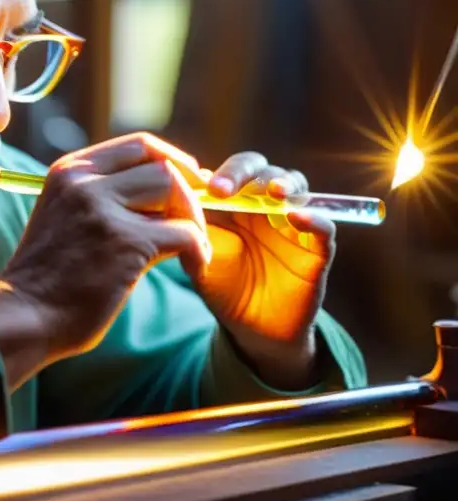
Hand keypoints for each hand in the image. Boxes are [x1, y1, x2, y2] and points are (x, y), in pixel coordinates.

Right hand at [0, 133, 211, 388]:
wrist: (24, 316)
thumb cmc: (47, 277)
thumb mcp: (64, 216)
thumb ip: (97, 196)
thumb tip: (158, 188)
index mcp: (69, 171)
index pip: (138, 145)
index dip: (172, 161)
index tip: (189, 183)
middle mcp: (84, 181)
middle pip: (161, 165)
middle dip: (188, 192)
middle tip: (196, 220)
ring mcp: (103, 209)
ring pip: (174, 192)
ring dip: (193, 220)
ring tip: (193, 248)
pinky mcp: (125, 243)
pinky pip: (184, 233)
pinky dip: (197, 250)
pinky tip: (194, 266)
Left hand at [199, 152, 334, 388]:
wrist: (252, 329)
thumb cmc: (222, 287)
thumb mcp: (198, 260)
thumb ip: (189, 233)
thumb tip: (177, 199)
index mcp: (236, 203)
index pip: (233, 171)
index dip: (219, 173)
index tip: (201, 186)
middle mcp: (265, 206)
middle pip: (262, 170)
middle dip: (244, 172)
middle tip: (224, 187)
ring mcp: (293, 225)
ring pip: (296, 187)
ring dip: (284, 183)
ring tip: (272, 191)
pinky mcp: (317, 250)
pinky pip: (324, 227)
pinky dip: (315, 218)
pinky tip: (297, 217)